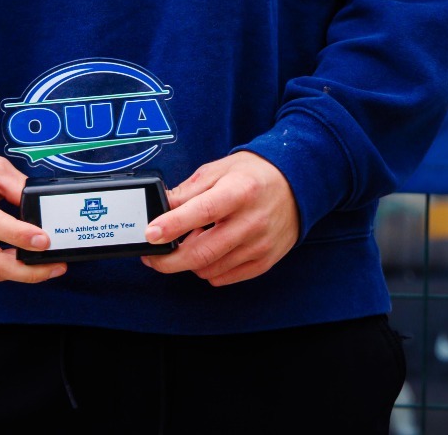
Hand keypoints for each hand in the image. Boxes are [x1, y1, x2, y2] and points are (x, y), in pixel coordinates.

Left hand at [143, 151, 300, 286]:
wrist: (296, 185)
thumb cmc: (253, 175)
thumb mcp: (218, 170)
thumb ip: (188, 191)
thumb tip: (160, 207)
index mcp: (240, 191)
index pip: (203, 212)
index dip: (173, 225)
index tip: (151, 234)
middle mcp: (252, 221)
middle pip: (203, 252)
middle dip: (169, 260)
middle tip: (152, 257)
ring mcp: (260, 245)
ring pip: (210, 269)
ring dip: (190, 261)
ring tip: (189, 242)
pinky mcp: (264, 261)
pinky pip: (224, 277)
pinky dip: (208, 269)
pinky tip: (208, 250)